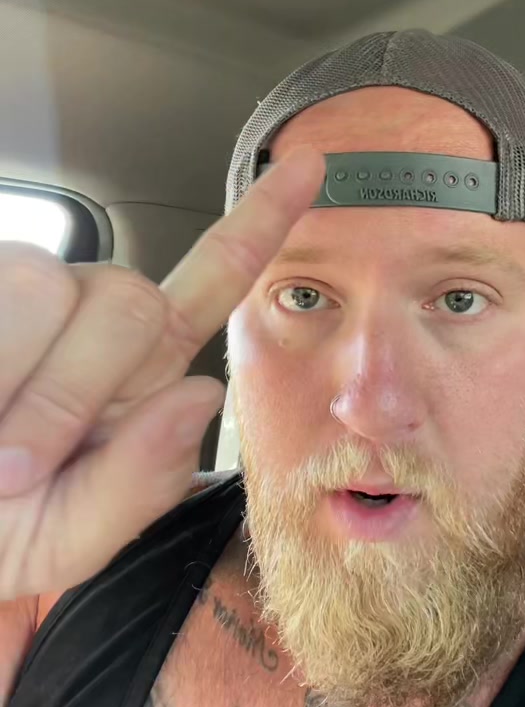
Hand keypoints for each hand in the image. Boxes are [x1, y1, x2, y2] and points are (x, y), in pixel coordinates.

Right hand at [0, 147, 324, 598]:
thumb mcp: (66, 539)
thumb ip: (138, 485)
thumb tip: (202, 394)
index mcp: (137, 371)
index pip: (212, 282)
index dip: (260, 224)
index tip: (311, 166)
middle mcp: (89, 316)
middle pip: (133, 299)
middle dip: (80, 391)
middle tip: (23, 470)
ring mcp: (27, 293)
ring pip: (54, 286)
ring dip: (28, 388)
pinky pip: (8, 293)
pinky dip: (0, 370)